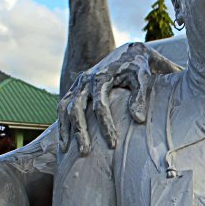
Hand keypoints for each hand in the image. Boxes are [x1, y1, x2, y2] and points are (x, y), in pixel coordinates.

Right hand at [58, 42, 181, 154]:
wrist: (129, 52)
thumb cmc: (139, 68)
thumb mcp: (143, 78)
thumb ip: (140, 97)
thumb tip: (138, 120)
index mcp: (102, 77)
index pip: (101, 106)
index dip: (106, 126)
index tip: (113, 144)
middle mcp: (85, 80)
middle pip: (77, 109)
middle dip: (80, 132)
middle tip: (85, 152)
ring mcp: (78, 84)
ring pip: (65, 108)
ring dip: (66, 129)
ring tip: (66, 150)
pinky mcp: (75, 89)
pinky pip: (62, 107)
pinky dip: (61, 123)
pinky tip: (64, 141)